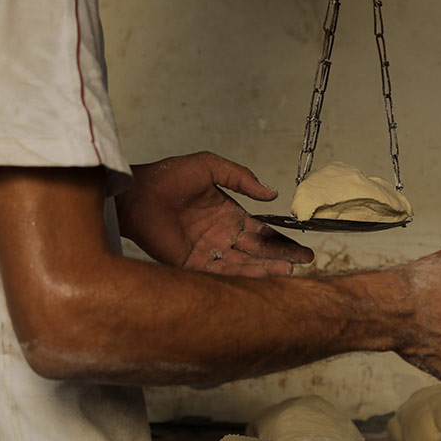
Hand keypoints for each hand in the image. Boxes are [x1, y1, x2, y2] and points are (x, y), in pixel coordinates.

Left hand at [115, 152, 313, 276]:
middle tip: (304, 263)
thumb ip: (241, 178)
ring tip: (288, 271)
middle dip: (281, 257)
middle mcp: (221, 235)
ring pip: (244, 263)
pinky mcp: (192, 264)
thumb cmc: (168, 176)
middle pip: (258, 250)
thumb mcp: (210, 166)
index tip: (301, 248)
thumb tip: (271, 194)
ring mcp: (208, 251)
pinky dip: (243, 274)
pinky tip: (262, 275)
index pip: (261, 231)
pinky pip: (222, 271)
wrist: (136, 193)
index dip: (281, 240)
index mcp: (227, 214)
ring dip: (266, 267)